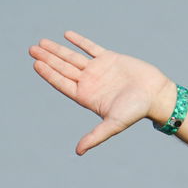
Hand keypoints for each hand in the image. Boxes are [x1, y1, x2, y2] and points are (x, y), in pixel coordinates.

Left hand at [29, 32, 175, 154]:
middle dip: (48, 58)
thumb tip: (78, 152)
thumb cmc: (136, 111)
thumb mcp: (113, 124)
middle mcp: (89, 83)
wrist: (156, 95)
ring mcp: (98, 70)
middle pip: (63, 69)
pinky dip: (79, 41)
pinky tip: (66, 35)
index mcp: (86, 97)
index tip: (36, 63)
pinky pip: (91, 48)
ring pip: (73, 57)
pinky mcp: (109, 58)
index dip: (49, 74)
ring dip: (57, 49)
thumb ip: (95, 137)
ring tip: (41, 42)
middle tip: (31, 49)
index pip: (62, 84)